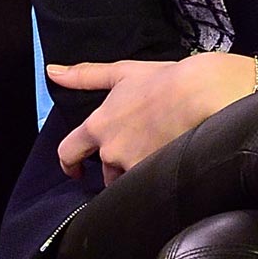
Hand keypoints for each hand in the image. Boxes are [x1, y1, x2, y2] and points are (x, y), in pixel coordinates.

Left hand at [50, 54, 256, 183]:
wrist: (205, 93)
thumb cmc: (167, 80)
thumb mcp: (123, 72)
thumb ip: (85, 76)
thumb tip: (52, 71)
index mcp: (99, 126)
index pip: (68, 152)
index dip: (69, 164)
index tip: (75, 170)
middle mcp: (112, 151)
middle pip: (106, 172)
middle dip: (118, 168)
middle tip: (141, 152)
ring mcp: (135, 167)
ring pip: (130, 181)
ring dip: (140, 174)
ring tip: (162, 155)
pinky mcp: (159, 177)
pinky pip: (151, 187)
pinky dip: (159, 179)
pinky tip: (174, 167)